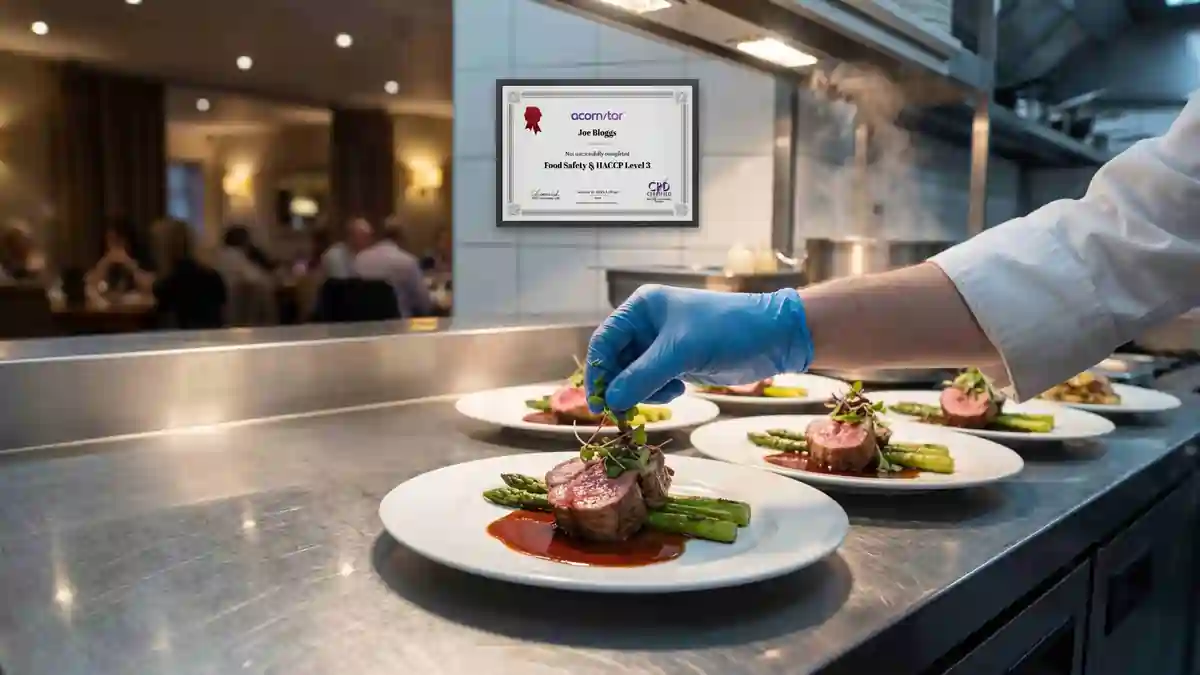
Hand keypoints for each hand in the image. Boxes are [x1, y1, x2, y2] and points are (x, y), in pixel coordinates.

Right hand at [586, 285, 812, 411]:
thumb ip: (642, 377)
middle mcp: (647, 324)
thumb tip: (611, 401)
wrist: (772, 338)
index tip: (600, 402)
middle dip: (621, 385)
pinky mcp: (677, 361)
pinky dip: (658, 391)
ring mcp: (662, 344)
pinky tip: (679, 389)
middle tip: (625, 411)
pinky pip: (653, 381)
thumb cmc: (727, 331)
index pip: (604, 340)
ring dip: (643, 390)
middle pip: (615, 360)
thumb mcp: (681, 352)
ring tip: (667, 393)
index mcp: (642, 308)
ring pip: (633, 375)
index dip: (598, 371)